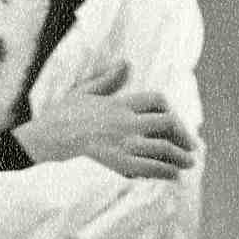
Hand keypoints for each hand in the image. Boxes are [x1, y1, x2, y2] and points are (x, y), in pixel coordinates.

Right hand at [19, 80, 197, 181]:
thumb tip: (127, 63)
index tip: (174, 120)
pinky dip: (166, 172)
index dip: (171, 110)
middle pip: (168, 123)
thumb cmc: (62, 115)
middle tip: (192, 146)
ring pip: (164, 148)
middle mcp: (125, 122)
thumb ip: (109, 79)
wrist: (45, 139)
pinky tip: (173, 176)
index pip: (158, 101)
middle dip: (184, 135)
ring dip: (181, 157)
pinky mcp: (117, 163)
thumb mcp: (84, 91)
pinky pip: (150, 168)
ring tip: (189, 163)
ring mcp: (122, 143)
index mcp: (119, 103)